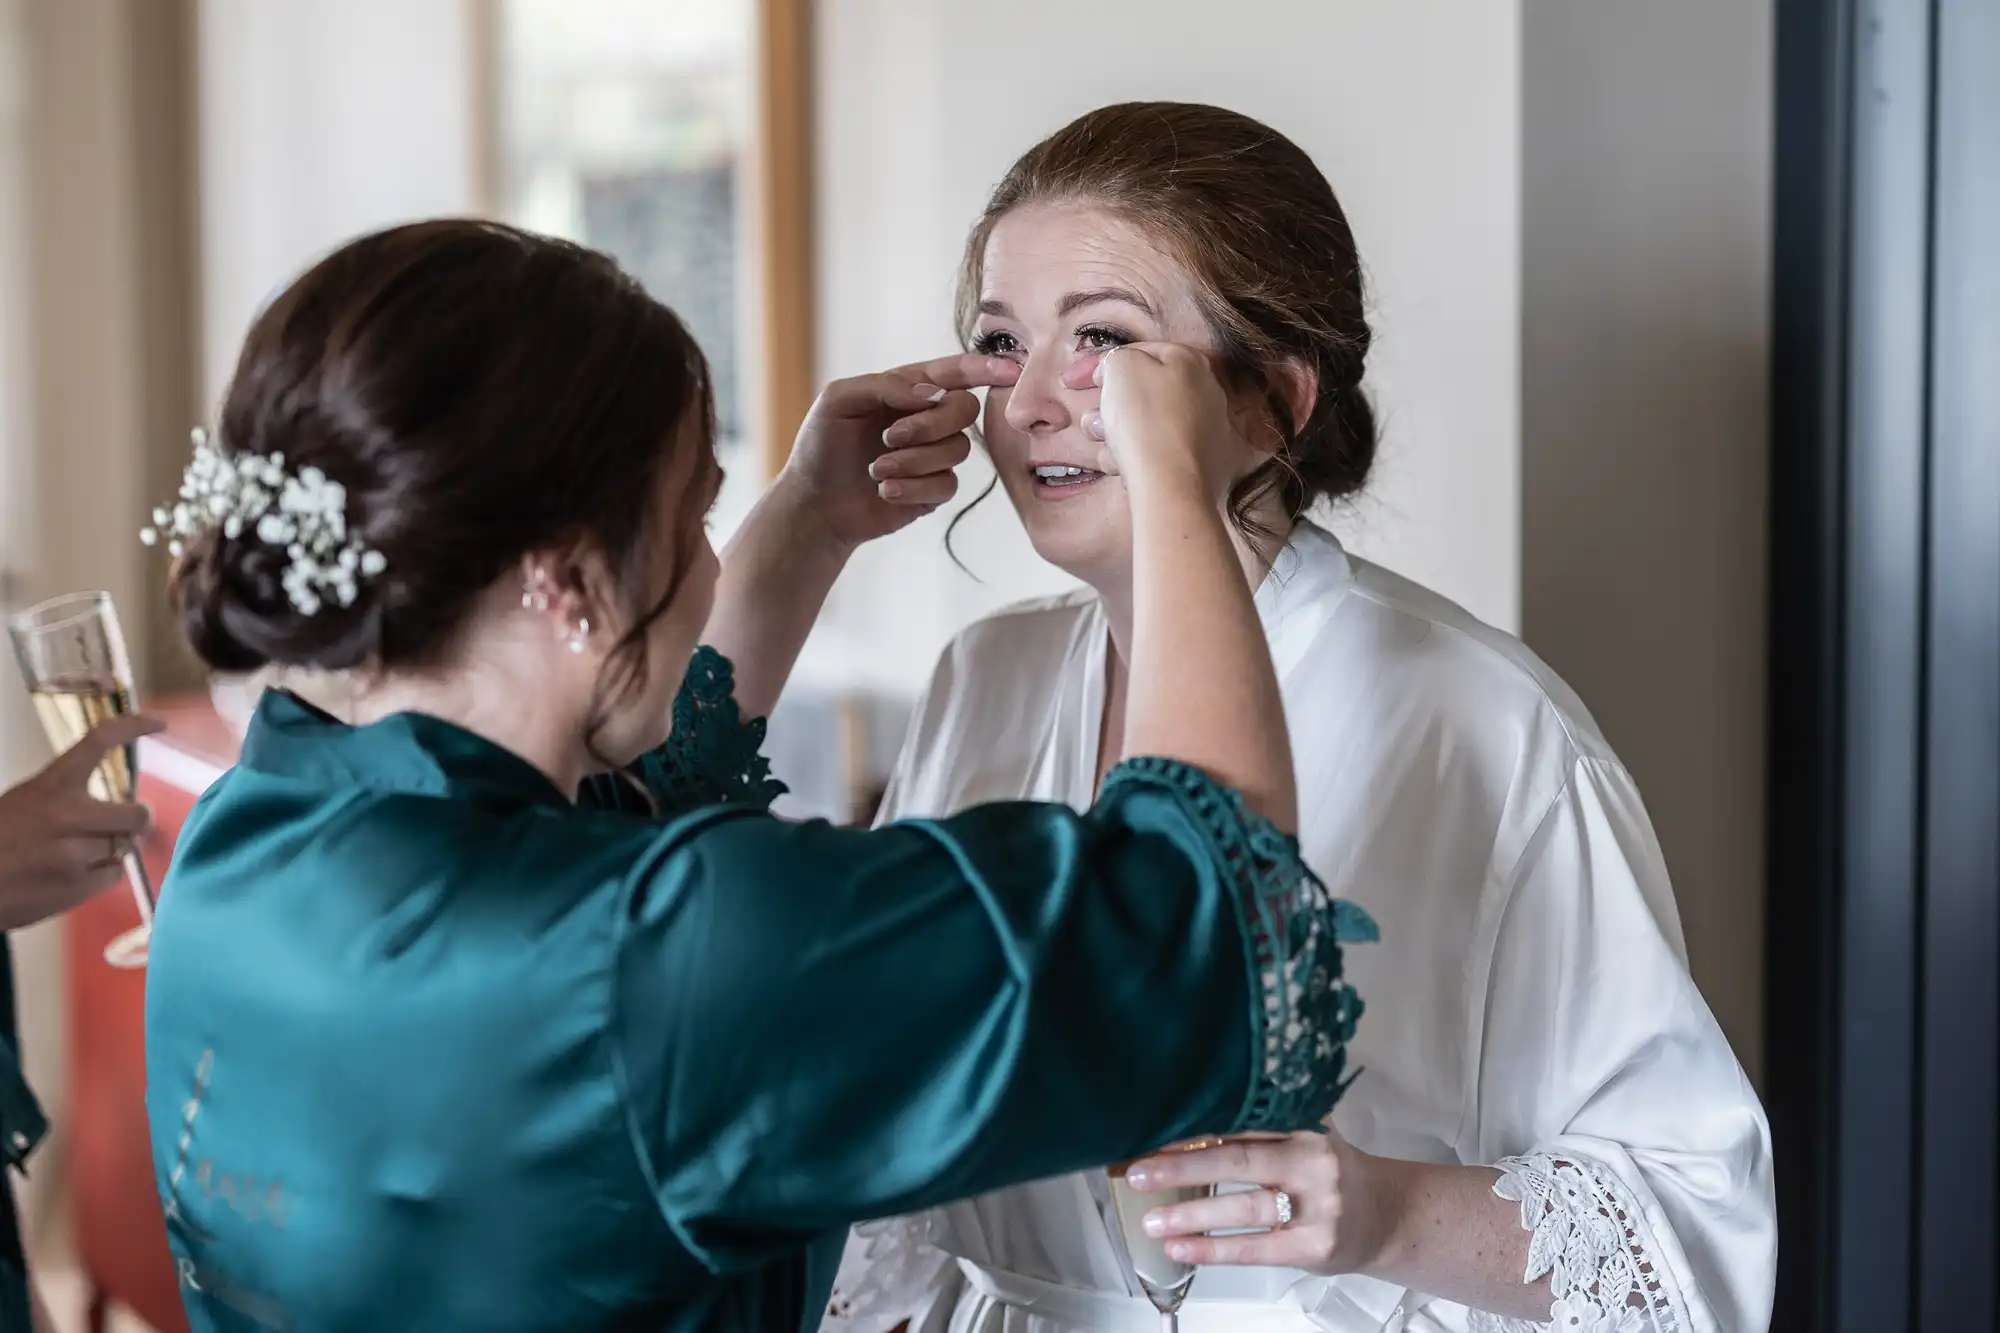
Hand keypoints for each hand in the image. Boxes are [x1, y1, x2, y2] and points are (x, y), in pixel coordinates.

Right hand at [0, 713, 162, 932]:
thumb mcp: (23, 802)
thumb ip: (64, 797)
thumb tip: (111, 805)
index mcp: (49, 786)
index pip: (98, 742)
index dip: (133, 726)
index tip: (158, 722)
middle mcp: (67, 816)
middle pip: (138, 814)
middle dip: (136, 819)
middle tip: (125, 822)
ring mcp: (74, 853)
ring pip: (125, 846)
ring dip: (111, 848)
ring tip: (79, 853)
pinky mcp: (77, 887)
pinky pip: (115, 874)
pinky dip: (103, 873)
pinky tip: (75, 873)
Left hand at [774, 352, 1021, 551]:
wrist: (814, 502)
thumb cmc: (822, 445)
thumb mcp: (839, 399)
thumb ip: (885, 386)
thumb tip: (931, 395)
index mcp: (908, 389)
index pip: (954, 373)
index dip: (983, 368)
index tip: (1008, 370)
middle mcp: (928, 419)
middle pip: (965, 409)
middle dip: (931, 423)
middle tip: (889, 437)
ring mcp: (934, 455)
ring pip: (956, 450)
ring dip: (913, 460)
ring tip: (875, 470)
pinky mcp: (933, 490)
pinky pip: (946, 485)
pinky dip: (913, 487)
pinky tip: (884, 491)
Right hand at [1063, 343, 1244, 502]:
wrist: (1170, 485)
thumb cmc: (1144, 420)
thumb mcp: (1122, 367)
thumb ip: (1117, 358)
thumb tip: (1117, 368)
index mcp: (1189, 360)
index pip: (1137, 353)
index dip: (1098, 365)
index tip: (1071, 383)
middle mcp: (1207, 390)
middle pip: (1144, 392)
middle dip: (1110, 405)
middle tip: (1091, 423)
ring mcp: (1211, 429)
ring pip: (1150, 423)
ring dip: (1120, 433)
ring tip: (1108, 450)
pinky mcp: (1207, 463)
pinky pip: (1163, 451)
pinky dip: (1140, 456)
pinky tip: (1125, 467)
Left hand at [1127, 1128, 1392, 1275]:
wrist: (1388, 1216)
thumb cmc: (1332, 1171)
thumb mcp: (1307, 1134)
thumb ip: (1263, 1125)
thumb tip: (1187, 1124)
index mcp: (1306, 1123)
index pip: (1243, 1120)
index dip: (1196, 1126)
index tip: (1154, 1129)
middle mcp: (1313, 1160)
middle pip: (1238, 1158)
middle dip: (1182, 1166)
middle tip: (1137, 1171)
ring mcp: (1316, 1206)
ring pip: (1243, 1208)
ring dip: (1191, 1215)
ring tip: (1151, 1219)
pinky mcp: (1313, 1246)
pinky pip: (1254, 1248)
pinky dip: (1213, 1250)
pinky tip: (1180, 1247)